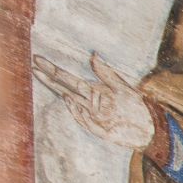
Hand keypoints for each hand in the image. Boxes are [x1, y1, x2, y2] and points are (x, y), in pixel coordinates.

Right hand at [35, 52, 154, 151]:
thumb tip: (93, 54)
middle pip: (65, 89)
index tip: (37, 59)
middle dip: (49, 79)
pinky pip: (82, 119)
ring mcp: (90, 116)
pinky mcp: (96, 128)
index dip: (53, 70)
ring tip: (42, 75)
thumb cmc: (137, 107)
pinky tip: (67, 98)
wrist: (150, 128)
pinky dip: (75, 109)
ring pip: (71, 103)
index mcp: (92, 90)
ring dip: (58, 90)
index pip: (69, 79)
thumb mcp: (123, 88)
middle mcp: (88, 102)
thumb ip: (106, 73)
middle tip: (32, 67)